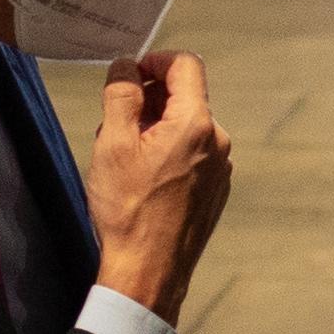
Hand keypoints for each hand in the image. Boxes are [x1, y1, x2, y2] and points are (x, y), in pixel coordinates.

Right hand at [84, 48, 233, 319]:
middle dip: (148, 101)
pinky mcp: (215, 190)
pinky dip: (167, 154)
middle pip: (184, 97)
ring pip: (185, 128)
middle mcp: (217, 142)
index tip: (129, 75)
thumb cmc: (129, 211)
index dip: (154, 61)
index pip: (185, 65)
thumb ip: (121, 94)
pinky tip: (142, 181)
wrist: (149, 272)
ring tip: (124, 160)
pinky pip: (192, 155)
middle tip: (114, 126)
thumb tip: (126, 66)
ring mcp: (220, 169)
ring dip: (155, 130)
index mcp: (196, 124)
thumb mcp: (113, 143)